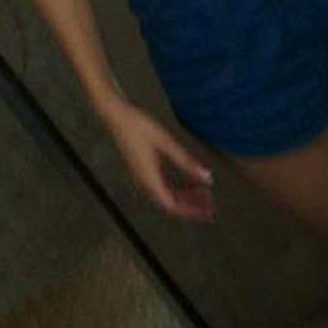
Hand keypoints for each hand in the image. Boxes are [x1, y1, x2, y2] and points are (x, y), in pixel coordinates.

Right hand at [98, 99, 216, 221]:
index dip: (190, 211)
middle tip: (211, 203)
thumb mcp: (166, 143)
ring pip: (167, 196)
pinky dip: (178, 188)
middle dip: (191, 206)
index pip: (171, 206)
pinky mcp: (144, 171)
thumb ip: (186, 162)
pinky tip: (190, 183)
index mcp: (149, 179)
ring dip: (185, 197)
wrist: (116, 117)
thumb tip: (207, 179)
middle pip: (170, 204)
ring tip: (204, 193)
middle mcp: (144, 183)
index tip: (207, 211)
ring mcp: (143, 178)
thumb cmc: (139, 127)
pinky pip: (163, 187)